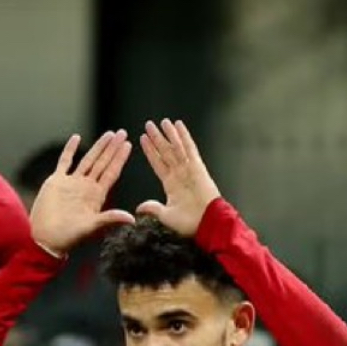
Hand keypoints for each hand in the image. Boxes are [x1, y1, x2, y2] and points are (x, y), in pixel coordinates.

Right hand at [30, 131, 134, 255]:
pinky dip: (70, 150)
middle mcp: (86, 187)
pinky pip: (64, 162)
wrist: (46, 238)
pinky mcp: (56, 182)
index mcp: (96, 196)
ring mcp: (71, 183)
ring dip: (98, 147)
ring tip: (108, 134)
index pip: (111, 172)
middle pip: (103, 163)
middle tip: (122, 133)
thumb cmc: (68, 236)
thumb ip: (110, 219)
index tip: (128, 145)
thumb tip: (131, 219)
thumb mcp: (91, 227)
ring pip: (88, 160)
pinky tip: (76, 138)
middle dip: (112, 148)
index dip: (120, 159)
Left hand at [137, 119, 221, 236]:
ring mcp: (189, 169)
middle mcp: (179, 174)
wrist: (207, 224)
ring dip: (169, 134)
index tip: (143, 140)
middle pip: (166, 152)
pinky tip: (178, 125)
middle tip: (149, 125)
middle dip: (157, 139)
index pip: (158, 163)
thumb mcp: (166, 216)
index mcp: (171, 185)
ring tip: (162, 122)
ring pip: (176, 147)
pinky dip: (183, 136)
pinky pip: (189, 148)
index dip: (151, 152)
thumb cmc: (190, 223)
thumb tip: (139, 208)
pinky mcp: (198, 167)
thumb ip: (153, 208)